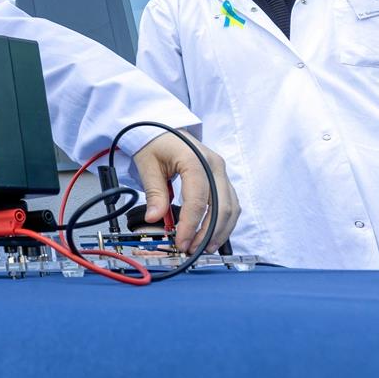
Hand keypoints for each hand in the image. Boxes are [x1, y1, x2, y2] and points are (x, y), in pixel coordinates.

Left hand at [132, 130, 238, 253]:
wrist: (162, 128)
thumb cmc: (154, 142)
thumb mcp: (147, 165)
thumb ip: (154, 193)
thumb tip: (154, 218)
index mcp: (196, 159)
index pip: (198, 199)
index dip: (191, 224)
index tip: (181, 242)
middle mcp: (215, 165)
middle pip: (222, 206)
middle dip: (208, 232)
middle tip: (191, 249)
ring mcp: (221, 171)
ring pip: (231, 207)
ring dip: (220, 231)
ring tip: (202, 247)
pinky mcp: (221, 178)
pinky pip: (230, 203)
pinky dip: (224, 221)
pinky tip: (211, 234)